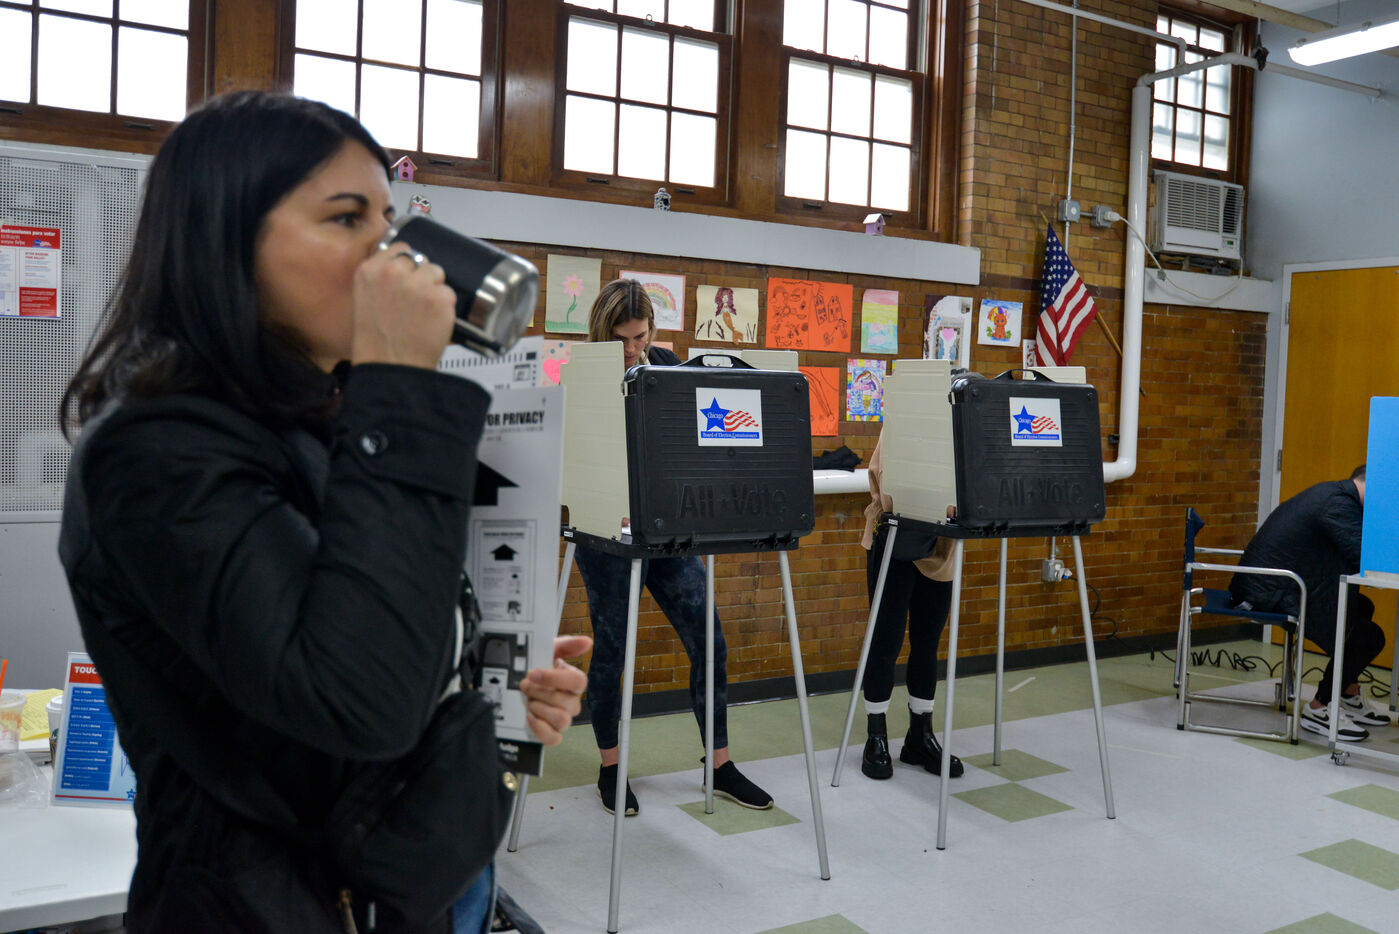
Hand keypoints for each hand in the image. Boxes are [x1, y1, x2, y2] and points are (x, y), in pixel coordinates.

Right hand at [350, 245, 455, 369]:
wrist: (390, 367)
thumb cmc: (376, 342)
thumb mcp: (365, 301)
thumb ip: (381, 279)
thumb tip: (403, 267)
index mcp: (370, 271)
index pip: (400, 248)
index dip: (408, 263)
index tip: (410, 275)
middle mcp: (393, 273)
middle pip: (421, 260)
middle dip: (422, 277)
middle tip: (417, 302)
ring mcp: (418, 285)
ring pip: (438, 274)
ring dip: (436, 290)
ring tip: (424, 313)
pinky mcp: (439, 299)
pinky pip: (450, 294)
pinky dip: (446, 309)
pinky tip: (432, 323)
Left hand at [519, 635, 591, 745]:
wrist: (516, 686)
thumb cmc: (536, 668)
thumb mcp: (549, 651)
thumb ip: (567, 645)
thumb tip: (587, 642)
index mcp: (574, 681)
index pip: (578, 682)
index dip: (555, 678)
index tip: (533, 673)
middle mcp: (572, 702)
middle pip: (566, 702)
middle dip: (540, 693)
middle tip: (524, 686)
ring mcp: (563, 719)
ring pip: (562, 720)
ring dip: (540, 709)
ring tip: (528, 701)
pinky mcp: (552, 734)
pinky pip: (554, 739)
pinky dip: (540, 728)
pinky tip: (529, 717)